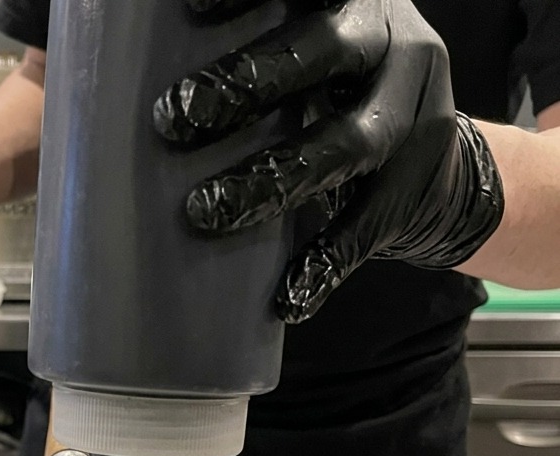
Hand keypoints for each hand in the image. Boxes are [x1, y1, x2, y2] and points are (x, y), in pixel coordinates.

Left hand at [154, 0, 504, 321]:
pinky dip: (321, 265)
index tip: (189, 9)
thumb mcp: (317, 62)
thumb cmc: (341, 108)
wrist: (441, 175)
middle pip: (324, 53)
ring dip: (270, 181)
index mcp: (358, 6)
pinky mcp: (414, 193)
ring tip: (207, 213)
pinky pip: (364, 230)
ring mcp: (416, 121)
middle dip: (246, 83)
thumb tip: (143, 75)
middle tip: (173, 119)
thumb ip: (266, 58)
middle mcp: (396, 49)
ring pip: (344, 146)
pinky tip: (286, 298)